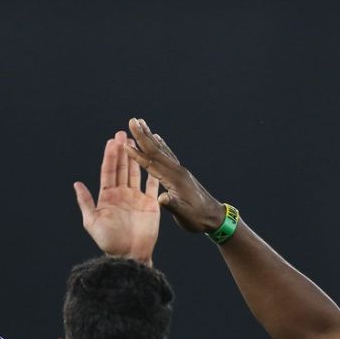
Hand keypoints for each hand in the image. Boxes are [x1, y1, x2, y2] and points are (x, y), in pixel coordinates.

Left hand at [74, 130, 160, 262]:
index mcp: (107, 197)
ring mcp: (136, 198)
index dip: (109, 156)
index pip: (108, 171)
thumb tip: (76, 184)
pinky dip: (153, 173)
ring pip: (136, 172)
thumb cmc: (109, 241)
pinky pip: (152, 185)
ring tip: (135, 141)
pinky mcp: (150, 203)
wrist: (129, 255)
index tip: (111, 141)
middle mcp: (122, 194)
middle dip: (122, 151)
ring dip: (135, 157)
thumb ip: (85, 202)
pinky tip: (153, 159)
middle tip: (123, 133)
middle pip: (122, 168)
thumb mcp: (92, 222)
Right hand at [124, 118, 228, 234]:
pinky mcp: (180, 173)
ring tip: (141, 123)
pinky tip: (157, 139)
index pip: (152, 164)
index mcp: (174, 179)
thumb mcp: (183, 215)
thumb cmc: (197, 218)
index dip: (138, 155)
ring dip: (149, 136)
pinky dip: (160, 145)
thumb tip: (161, 198)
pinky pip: (168, 155)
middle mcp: (177, 170)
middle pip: (156, 150)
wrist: (214, 217)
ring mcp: (179, 170)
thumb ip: (172, 206)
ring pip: (161, 150)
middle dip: (142, 136)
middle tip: (132, 120)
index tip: (125, 144)